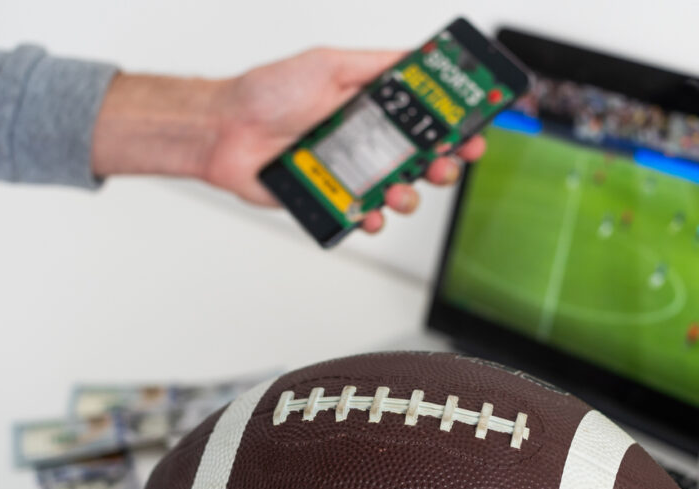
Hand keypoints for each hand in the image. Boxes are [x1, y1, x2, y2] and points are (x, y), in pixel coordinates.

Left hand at [92, 48, 485, 233]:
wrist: (224, 132)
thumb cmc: (267, 94)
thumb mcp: (328, 64)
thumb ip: (376, 65)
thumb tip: (419, 58)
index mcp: (374, 106)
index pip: (428, 117)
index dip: (455, 123)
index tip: (473, 128)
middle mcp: (368, 140)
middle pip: (424, 158)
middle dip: (444, 162)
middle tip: (445, 162)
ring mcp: (353, 172)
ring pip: (401, 192)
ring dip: (411, 195)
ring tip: (398, 191)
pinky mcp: (333, 199)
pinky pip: (364, 217)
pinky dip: (373, 220)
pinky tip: (369, 213)